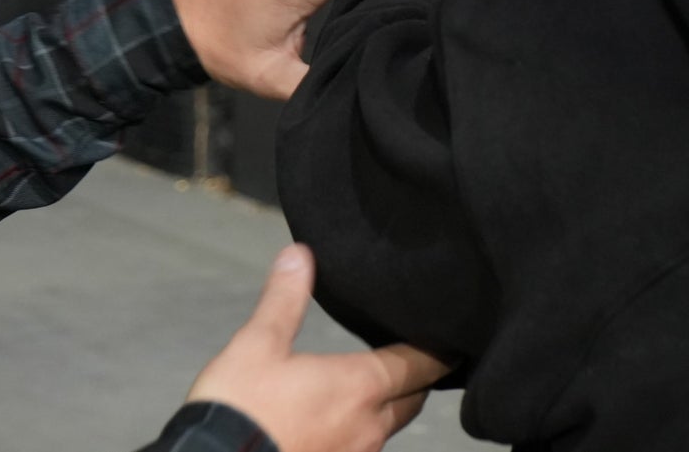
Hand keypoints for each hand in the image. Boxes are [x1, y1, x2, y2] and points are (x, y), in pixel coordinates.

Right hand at [189, 245, 446, 451]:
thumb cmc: (238, 410)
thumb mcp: (256, 345)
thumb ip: (284, 300)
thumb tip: (300, 255)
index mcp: (357, 388)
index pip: (418, 366)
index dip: (436, 351)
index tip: (449, 340)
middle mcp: (367, 429)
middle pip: (411, 400)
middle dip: (416, 379)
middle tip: (418, 359)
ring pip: (387, 428)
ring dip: (389, 407)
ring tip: (378, 387)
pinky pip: (362, 449)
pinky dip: (362, 430)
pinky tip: (340, 422)